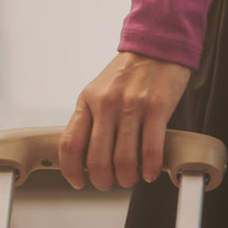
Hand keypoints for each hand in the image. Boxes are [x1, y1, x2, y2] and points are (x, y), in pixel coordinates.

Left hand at [61, 52, 192, 190]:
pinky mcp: (157, 108)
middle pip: (97, 160)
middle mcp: (106, 104)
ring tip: (131, 178)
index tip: (78, 182)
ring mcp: (132, 106)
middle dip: (103, 181)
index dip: (71, 170)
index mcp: (87, 101)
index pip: (70, 144)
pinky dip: (149, 168)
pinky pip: (150, 150)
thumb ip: (90, 118)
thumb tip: (84, 154)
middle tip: (109, 183)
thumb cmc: (128, 72)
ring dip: (127, 178)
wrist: (157, 44)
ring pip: (123, 160)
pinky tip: (149, 172)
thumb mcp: (99, 91)